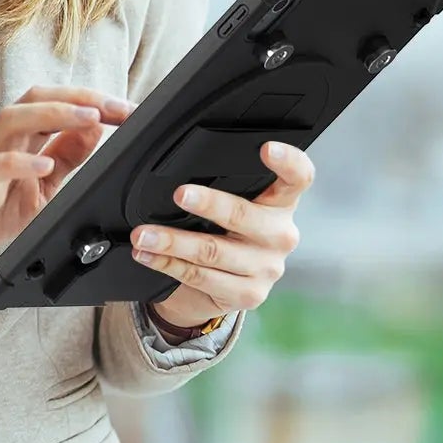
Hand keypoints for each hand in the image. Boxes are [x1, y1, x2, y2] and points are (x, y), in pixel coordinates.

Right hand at [0, 86, 132, 282]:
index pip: (56, 103)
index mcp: (16, 137)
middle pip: (36, 99)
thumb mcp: (38, 186)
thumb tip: (96, 129)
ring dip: (55, 115)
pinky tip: (43, 165)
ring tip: (90, 119)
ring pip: (14, 120)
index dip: (93, 101)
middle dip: (80, 98)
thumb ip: (65, 158)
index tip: (128, 109)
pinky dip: (20, 162)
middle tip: (116, 106)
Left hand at [134, 140, 312, 328]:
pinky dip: (167, 264)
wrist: (223, 287)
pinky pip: (199, 277)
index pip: (299, 179)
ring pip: (213, 251)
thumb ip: (223, 185)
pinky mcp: (248, 294)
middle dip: (210, 204)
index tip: (268, 148)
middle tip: (180, 194)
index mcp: (281, 204)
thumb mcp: (231, 207)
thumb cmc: (225, 233)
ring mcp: (267, 268)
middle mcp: (280, 235)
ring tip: (143, 234)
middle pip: (244, 215)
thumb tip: (171, 158)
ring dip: (172, 241)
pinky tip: (147, 255)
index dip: (289, 162)